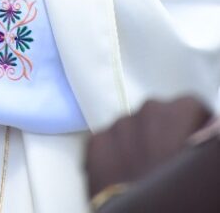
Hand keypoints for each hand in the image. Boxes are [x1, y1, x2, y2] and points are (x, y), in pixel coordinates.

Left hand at [86, 96, 211, 197]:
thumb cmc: (182, 194)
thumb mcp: (201, 163)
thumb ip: (204, 138)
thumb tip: (207, 129)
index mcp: (179, 113)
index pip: (191, 108)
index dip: (194, 127)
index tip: (193, 144)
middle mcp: (147, 110)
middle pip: (158, 115)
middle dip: (163, 133)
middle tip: (168, 162)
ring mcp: (118, 124)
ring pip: (131, 127)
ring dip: (138, 142)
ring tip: (145, 170)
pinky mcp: (96, 142)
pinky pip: (107, 142)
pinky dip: (114, 154)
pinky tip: (123, 175)